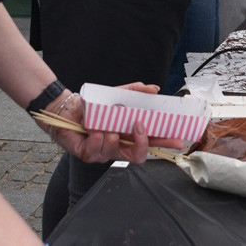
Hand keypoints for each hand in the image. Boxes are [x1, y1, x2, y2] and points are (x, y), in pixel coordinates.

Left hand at [47, 83, 183, 163]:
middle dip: (143, 143)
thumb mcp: (116, 95)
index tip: (177, 139)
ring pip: (115, 151)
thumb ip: (135, 92)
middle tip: (140, 126)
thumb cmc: (93, 106)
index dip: (164, 144)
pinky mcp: (87, 155)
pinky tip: (93, 129)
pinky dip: (96, 136)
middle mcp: (117, 147)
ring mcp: (103, 153)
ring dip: (112, 135)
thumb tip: (154, 88)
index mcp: (127, 136)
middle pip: (138, 156)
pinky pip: (97, 149)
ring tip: (105, 124)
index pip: (150, 143)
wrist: (68, 108)